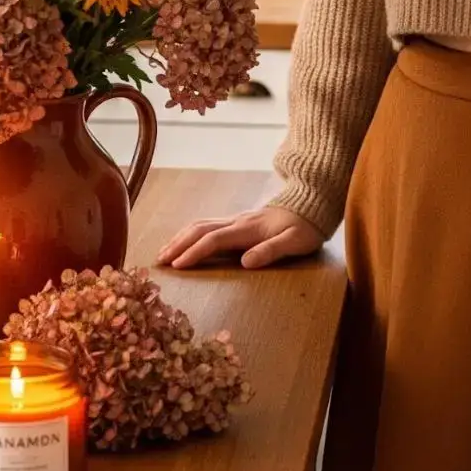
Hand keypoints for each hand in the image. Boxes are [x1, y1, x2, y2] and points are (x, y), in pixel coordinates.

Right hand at [154, 203, 324, 270]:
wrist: (311, 204)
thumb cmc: (304, 228)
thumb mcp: (295, 242)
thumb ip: (271, 251)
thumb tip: (246, 262)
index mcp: (247, 229)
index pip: (214, 240)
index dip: (195, 252)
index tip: (178, 266)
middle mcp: (237, 221)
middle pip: (200, 229)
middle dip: (178, 244)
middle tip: (159, 261)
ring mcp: (235, 219)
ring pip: (200, 224)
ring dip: (180, 237)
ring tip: (163, 252)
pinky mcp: (236, 220)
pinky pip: (206, 224)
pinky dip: (189, 232)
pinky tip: (182, 240)